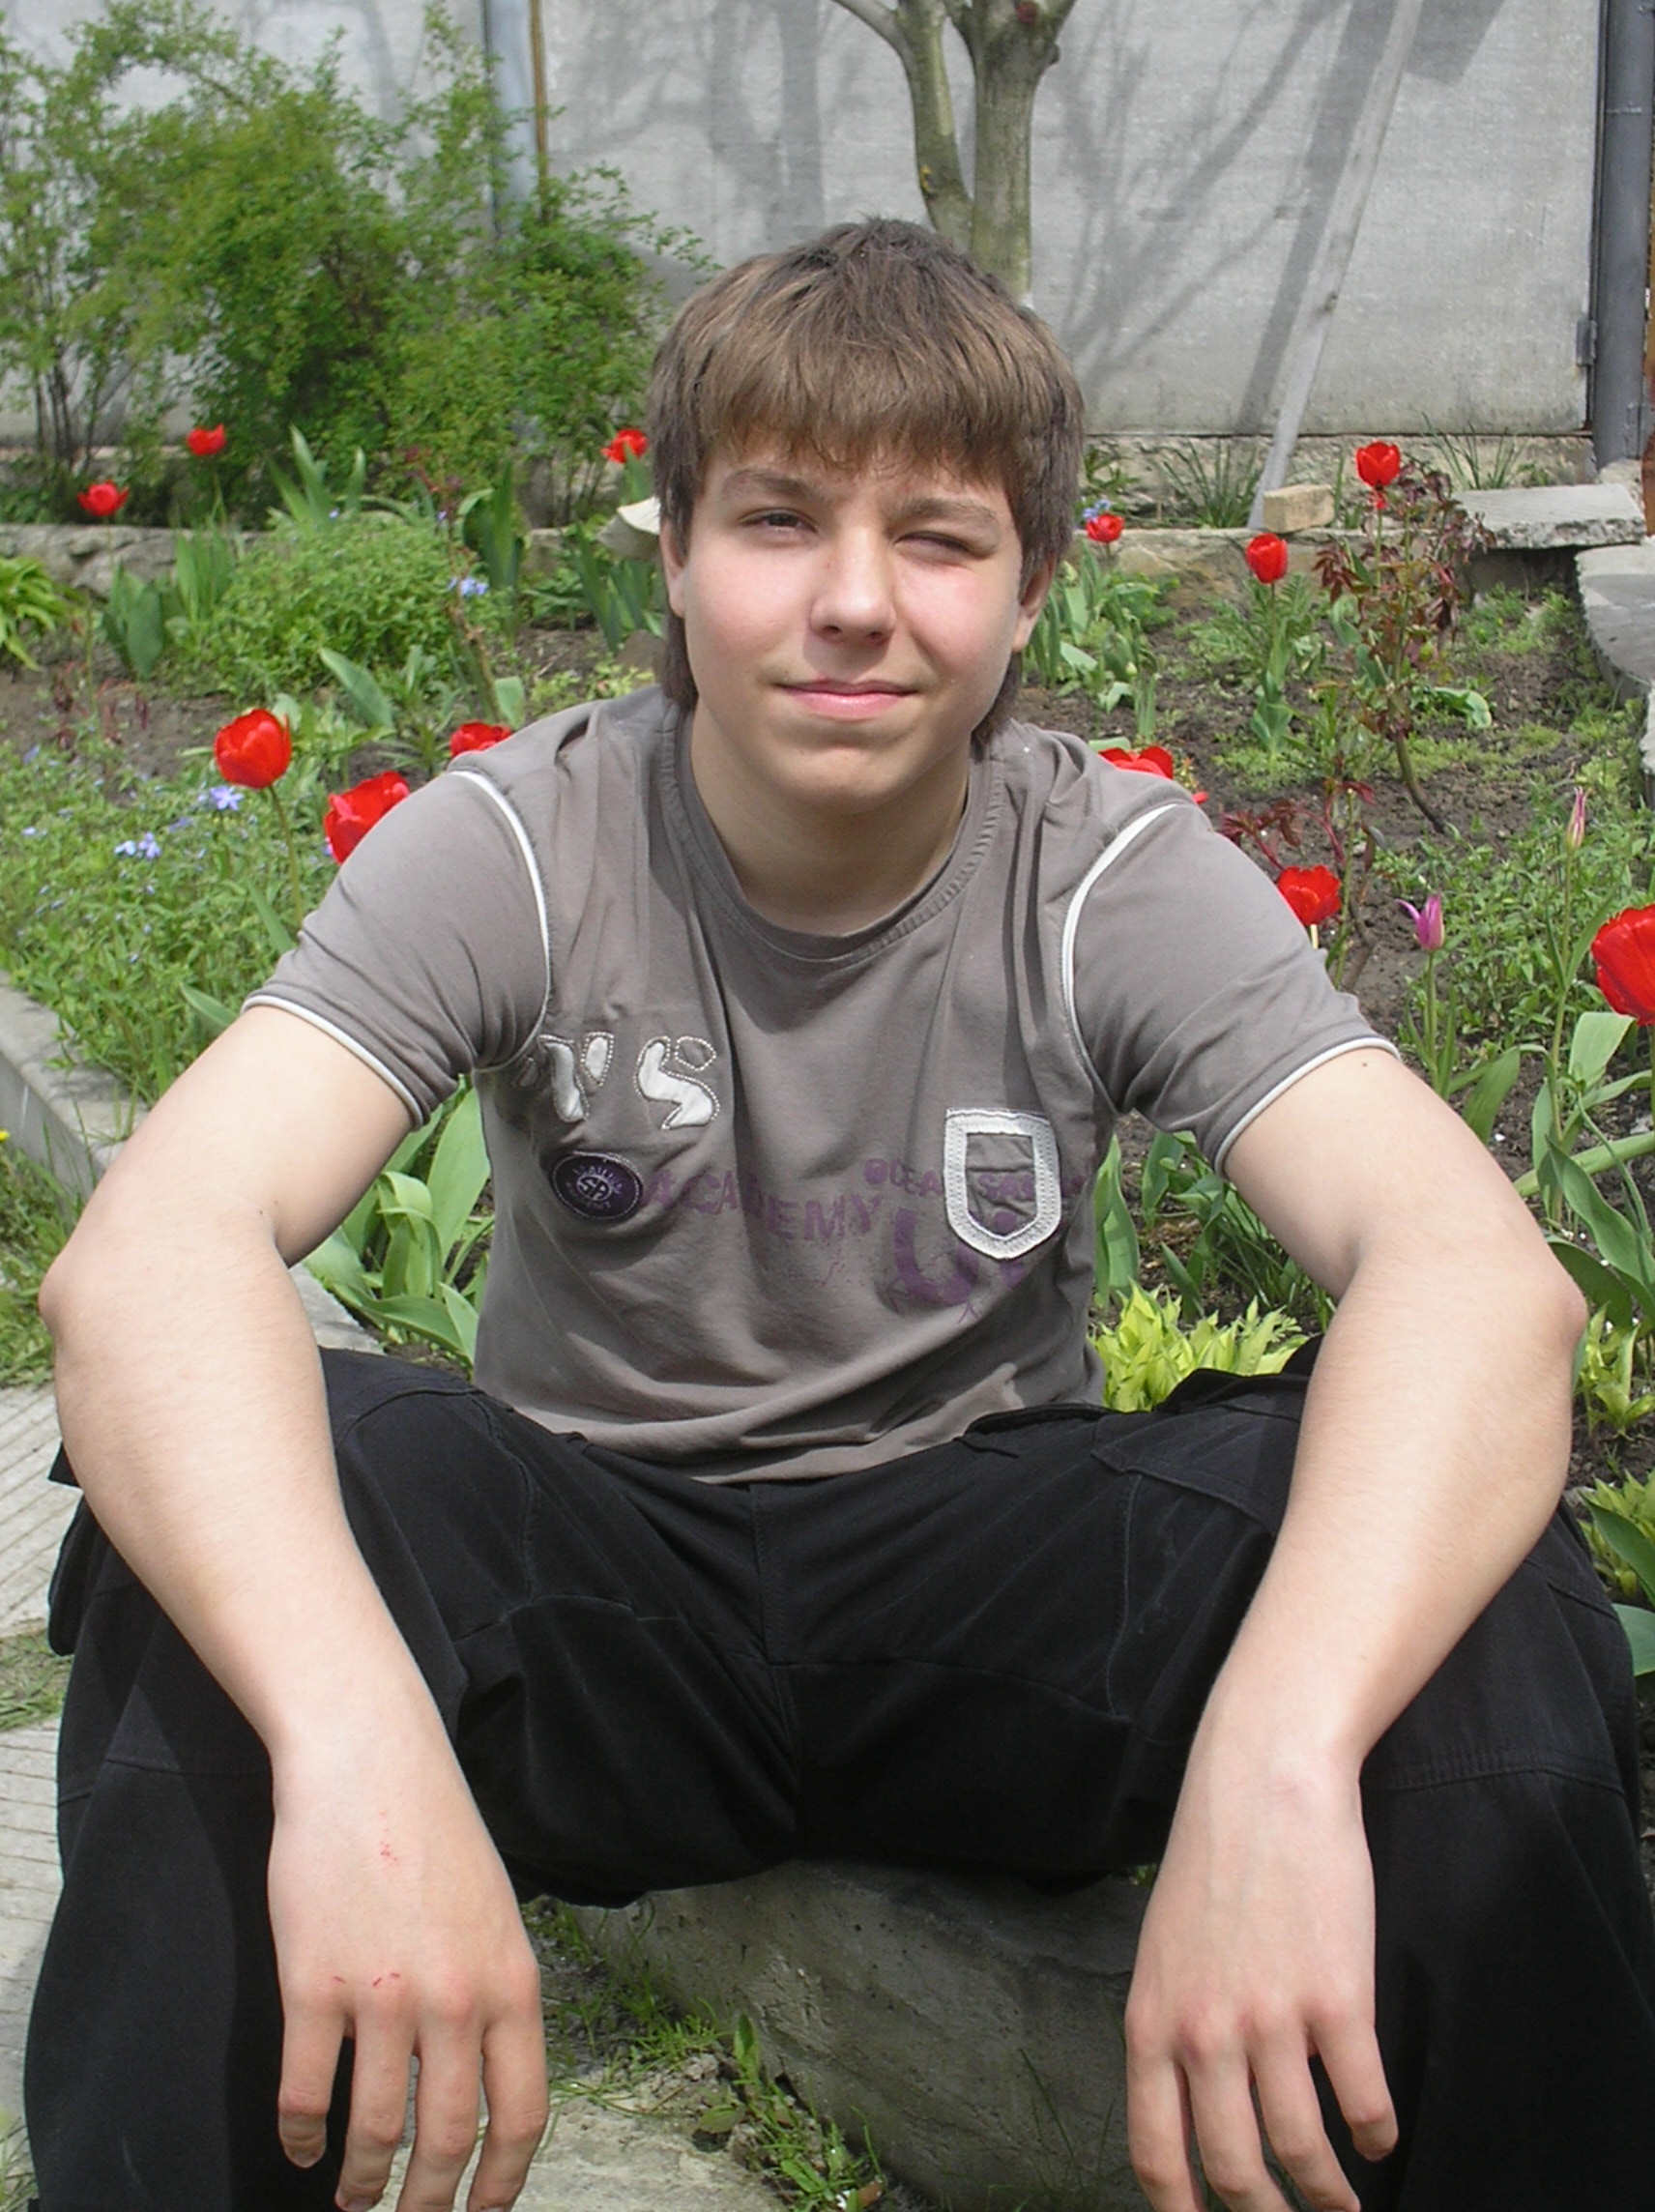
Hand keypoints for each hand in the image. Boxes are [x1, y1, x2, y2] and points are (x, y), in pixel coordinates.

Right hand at [268, 1716, 548, 2211]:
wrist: (368, 1760)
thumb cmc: (432, 1831)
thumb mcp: (496, 1911)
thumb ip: (496, 1992)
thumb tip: (488, 2076)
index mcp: (512, 1981)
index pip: (522, 2113)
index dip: (502, 2182)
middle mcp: (456, 1999)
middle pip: (446, 2141)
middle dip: (425, 2203)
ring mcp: (382, 1996)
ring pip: (375, 2131)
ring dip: (361, 2182)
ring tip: (352, 2197)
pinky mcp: (311, 1986)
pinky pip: (305, 2095)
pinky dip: (299, 2135)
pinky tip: (299, 2145)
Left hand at [1123, 1733, 1397, 2211]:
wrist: (1264, 1781)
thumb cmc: (1215, 1861)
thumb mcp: (1164, 1951)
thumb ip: (1172, 2028)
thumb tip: (1189, 2109)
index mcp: (1151, 2023)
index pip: (1156, 2155)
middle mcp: (1204, 2034)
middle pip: (1234, 2172)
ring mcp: (1272, 2020)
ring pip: (1302, 2149)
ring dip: (1330, 2192)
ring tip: (1344, 2201)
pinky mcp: (1338, 2000)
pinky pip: (1362, 2101)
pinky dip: (1376, 2134)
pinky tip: (1379, 2137)